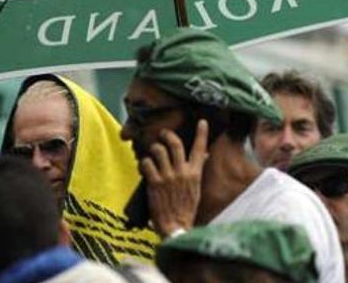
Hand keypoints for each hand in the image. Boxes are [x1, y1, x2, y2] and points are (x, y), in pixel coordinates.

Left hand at [141, 119, 208, 236]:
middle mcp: (182, 172)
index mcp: (195, 173)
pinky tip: (144, 167)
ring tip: (152, 153)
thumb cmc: (186, 208)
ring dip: (153, 149)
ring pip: (158, 151)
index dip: (201, 133)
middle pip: (175, 144)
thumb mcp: (196, 188)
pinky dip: (144, 163)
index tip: (202, 121)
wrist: (176, 226)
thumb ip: (197, 170)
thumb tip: (204, 155)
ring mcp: (167, 177)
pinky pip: (147, 163)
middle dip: (167, 135)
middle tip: (162, 134)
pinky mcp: (154, 183)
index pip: (200, 149)